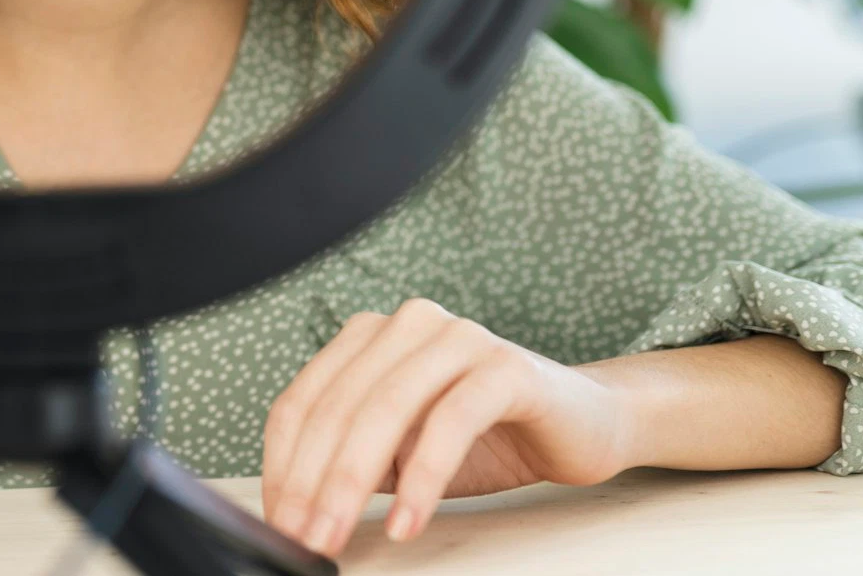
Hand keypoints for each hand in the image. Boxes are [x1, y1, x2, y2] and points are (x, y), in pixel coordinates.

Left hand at [261, 297, 632, 558]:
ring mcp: (457, 338)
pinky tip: (408, 522)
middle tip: (303, 537)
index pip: (303, 400)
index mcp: (370, 336)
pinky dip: (422, 478)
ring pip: (384, 409)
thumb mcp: (402, 453)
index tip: (277, 521)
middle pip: (337, 406)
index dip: (282, 465)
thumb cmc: (486, 438)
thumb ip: (355, 463)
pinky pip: (449, 421)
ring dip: (352, 482)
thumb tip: (296, 510)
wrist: (585, 424)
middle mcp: (407, 325)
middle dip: (311, 481)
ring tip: (337, 534)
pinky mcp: (505, 366)